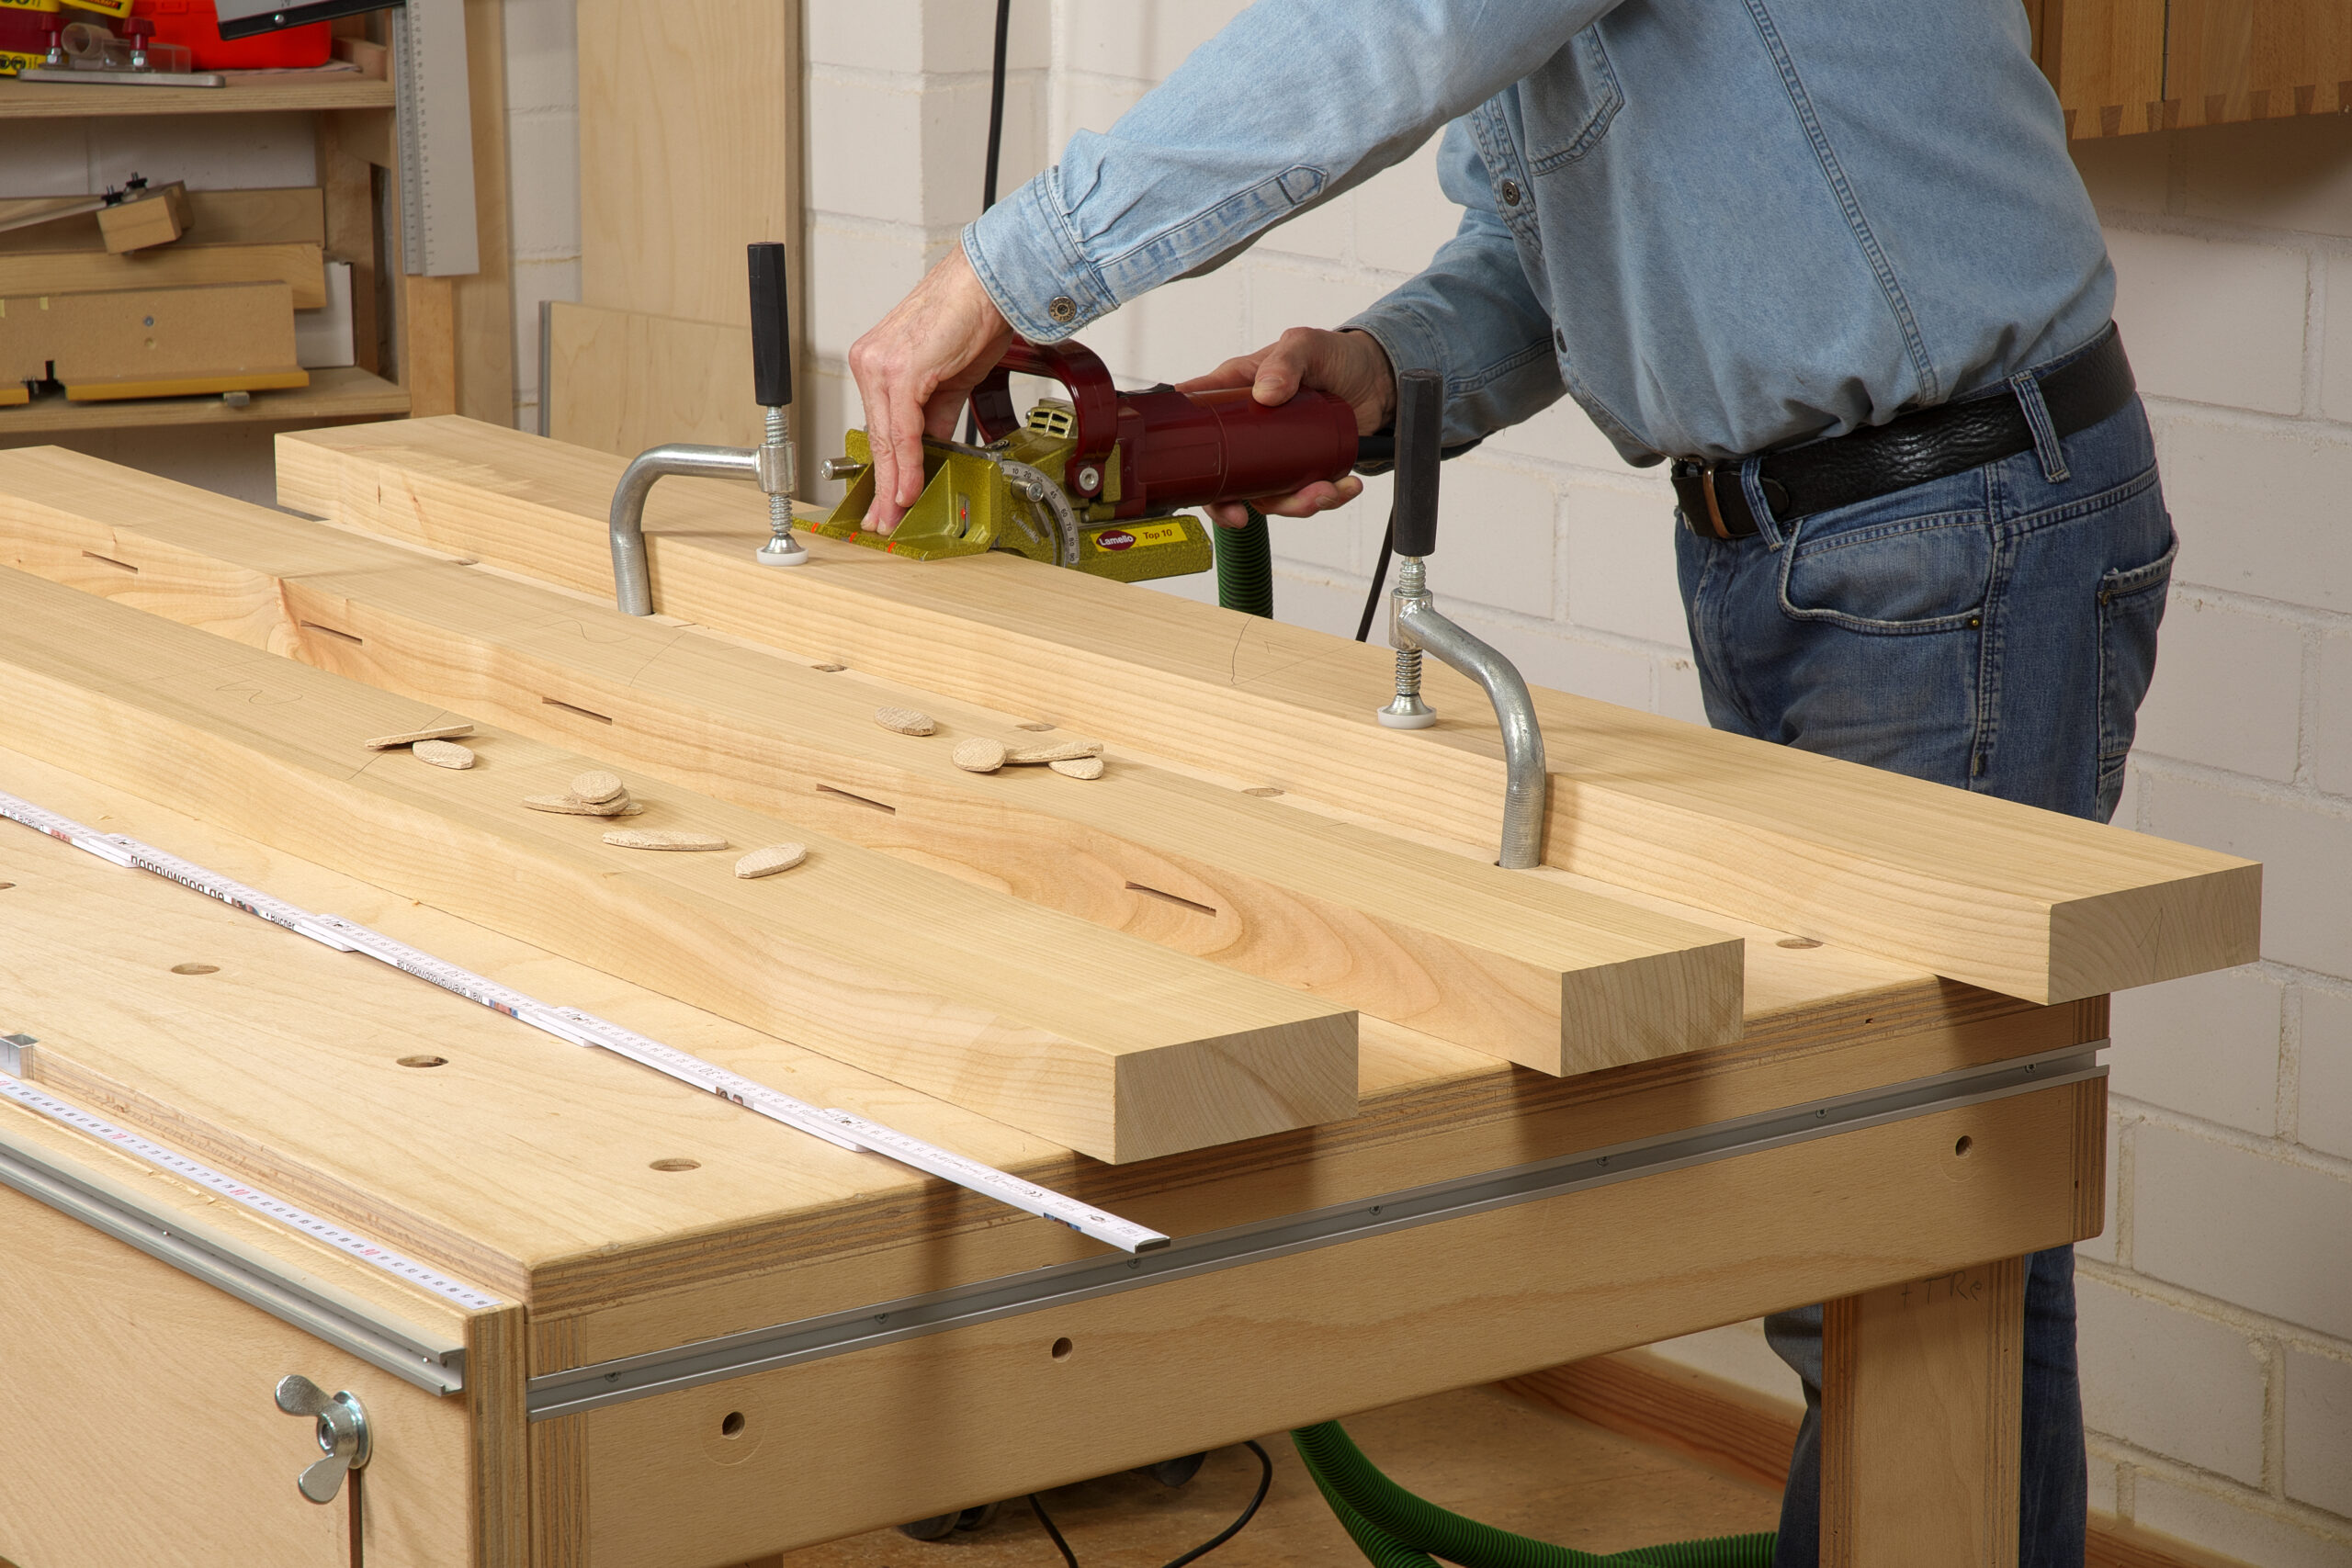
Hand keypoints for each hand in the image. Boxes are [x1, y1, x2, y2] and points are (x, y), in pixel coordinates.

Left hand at [847, 248, 1016, 533]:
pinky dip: (908, 464)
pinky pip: (901, 431)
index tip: (889, 500)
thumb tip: (931, 450)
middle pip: (876, 439)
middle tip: (885, 521)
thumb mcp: (949, 379)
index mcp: (877, 363)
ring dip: (894, 483)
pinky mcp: (900, 371)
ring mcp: (881, 366)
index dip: (886, 470)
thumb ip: (935, 416)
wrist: (989, 285)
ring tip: (896, 514)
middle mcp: (871, 363)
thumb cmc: (971, 317)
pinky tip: (910, 488)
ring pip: (885, 440)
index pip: (878, 429)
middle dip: (884, 486)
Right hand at [1176, 327, 1395, 526]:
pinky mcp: (1300, 469)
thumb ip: (1285, 361)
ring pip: (1264, 495)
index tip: (1192, 478)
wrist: (1377, 379)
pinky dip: (1322, 499)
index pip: (1194, 422)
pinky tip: (1342, 487)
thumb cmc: (1334, 355)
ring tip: (1324, 491)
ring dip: (1292, 504)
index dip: (1183, 452)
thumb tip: (1265, 393)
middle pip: (1221, 477)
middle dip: (1230, 504)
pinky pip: (1300, 495)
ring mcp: (1272, 454)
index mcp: (1234, 393)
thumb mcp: (1306, 345)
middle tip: (1243, 513)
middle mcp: (1247, 429)